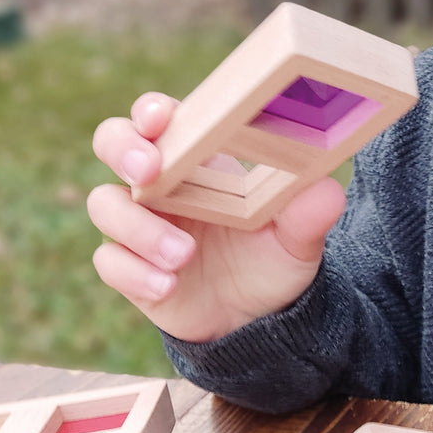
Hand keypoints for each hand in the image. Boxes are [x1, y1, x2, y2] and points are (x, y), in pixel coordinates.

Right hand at [87, 92, 346, 341]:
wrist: (257, 321)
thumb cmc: (272, 260)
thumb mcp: (297, 240)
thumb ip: (308, 215)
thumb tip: (327, 190)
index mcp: (198, 158)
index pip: (162, 117)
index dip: (152, 110)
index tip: (159, 118)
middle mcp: (159, 183)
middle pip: (112, 142)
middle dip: (123, 149)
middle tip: (149, 172)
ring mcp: (138, 223)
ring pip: (105, 204)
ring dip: (139, 227)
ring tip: (184, 255)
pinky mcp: (128, 267)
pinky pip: (110, 261)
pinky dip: (134, 272)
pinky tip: (167, 286)